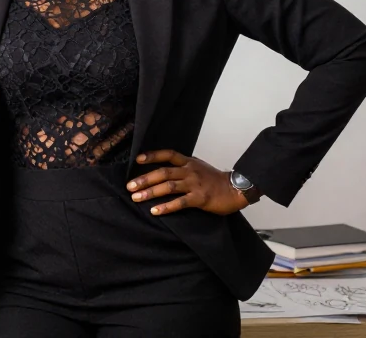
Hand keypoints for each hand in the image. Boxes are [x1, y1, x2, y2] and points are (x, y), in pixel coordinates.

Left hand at [125, 149, 249, 215]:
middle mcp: (190, 171)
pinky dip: (166, 207)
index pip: (168, 154)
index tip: (137, 159)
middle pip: (163, 172)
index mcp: (189, 162)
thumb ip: (182, 168)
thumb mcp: (198, 167)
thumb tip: (163, 171)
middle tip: (130, 186)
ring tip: (136, 198)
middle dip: (145, 179)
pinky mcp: (200, 198)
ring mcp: (194, 184)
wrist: (236, 189)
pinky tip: (155, 211)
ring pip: (168, 186)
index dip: (152, 155)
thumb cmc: (215, 180)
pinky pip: (180, 202)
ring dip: (150, 192)